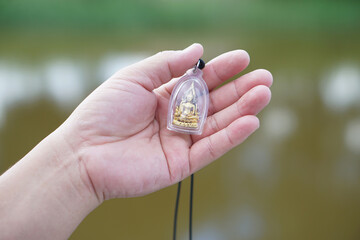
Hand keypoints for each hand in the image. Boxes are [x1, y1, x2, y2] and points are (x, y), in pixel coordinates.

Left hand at [61, 43, 271, 200]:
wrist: (84, 152)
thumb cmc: (104, 111)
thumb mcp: (135, 77)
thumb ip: (167, 63)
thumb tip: (198, 49)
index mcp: (165, 96)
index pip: (201, 81)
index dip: (222, 70)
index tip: (243, 58)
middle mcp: (176, 118)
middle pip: (215, 103)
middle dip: (240, 90)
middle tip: (265, 77)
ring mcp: (180, 142)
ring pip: (218, 124)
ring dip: (243, 110)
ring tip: (264, 94)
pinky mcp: (181, 164)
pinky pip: (211, 148)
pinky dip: (231, 136)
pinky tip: (250, 121)